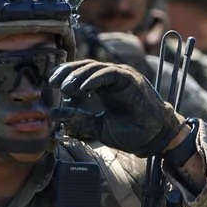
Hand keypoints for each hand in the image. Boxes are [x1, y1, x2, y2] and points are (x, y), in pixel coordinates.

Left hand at [46, 60, 185, 157]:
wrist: (155, 138)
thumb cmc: (131, 133)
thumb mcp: (98, 126)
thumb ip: (79, 119)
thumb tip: (55, 115)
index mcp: (105, 87)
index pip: (81, 74)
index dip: (65, 76)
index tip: (51, 84)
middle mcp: (113, 78)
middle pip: (85, 67)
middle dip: (67, 72)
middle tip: (53, 82)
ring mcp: (122, 77)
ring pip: (95, 68)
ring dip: (78, 76)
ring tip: (65, 87)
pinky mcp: (131, 79)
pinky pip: (109, 74)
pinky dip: (94, 79)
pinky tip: (82, 89)